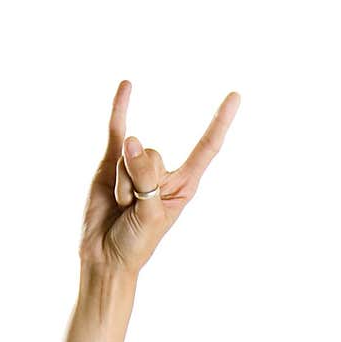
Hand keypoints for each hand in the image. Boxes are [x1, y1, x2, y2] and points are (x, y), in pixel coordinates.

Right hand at [78, 80, 239, 278]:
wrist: (105, 255)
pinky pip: (116, 127)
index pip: (206, 149)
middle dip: (138, 181)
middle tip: (132, 209)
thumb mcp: (150, 215)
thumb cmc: (135, 244)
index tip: (235, 96)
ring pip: (130, 152)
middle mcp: (163, 172)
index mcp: (184, 186)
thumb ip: (145, 178)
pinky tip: (128, 86)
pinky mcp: (112, 161)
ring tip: (120, 205)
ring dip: (121, 182)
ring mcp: (137, 164)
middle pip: (153, 154)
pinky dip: (121, 107)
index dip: (219, 123)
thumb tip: (131, 140)